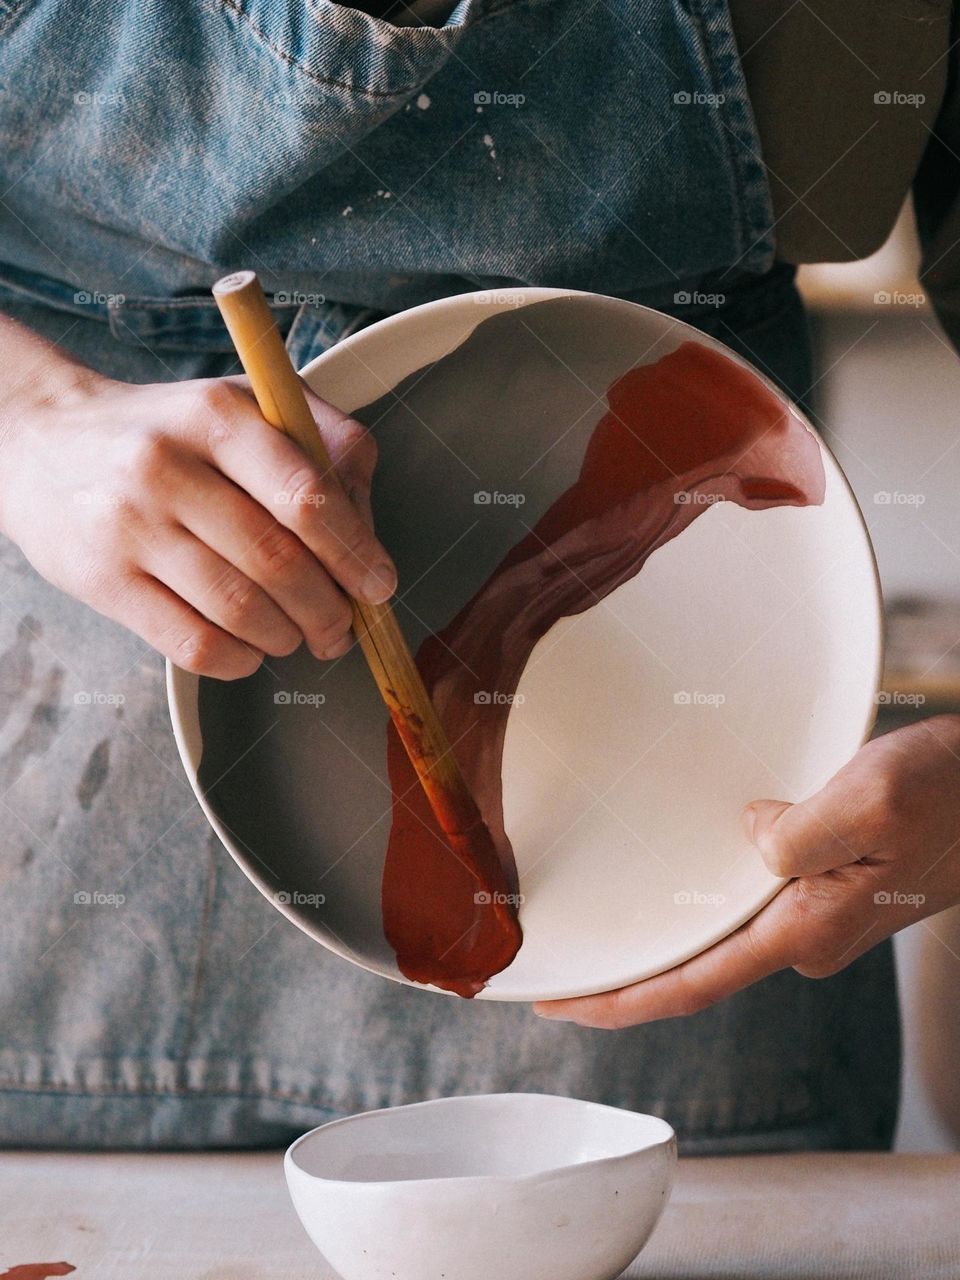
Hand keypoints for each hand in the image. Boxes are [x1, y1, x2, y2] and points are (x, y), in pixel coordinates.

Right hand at [0, 365, 395, 678]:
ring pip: (241, 610)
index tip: (379, 584)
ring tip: (298, 635)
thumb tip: (366, 516)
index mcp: (216, 415)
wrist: (42, 442)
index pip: (305, 495)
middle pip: (278, 561)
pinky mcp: (103, 581)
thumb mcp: (241, 403)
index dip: (355, 551)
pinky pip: (194, 644)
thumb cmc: (168, 431)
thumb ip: (320, 439)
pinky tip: (251, 649)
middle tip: (343, 626)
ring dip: (288, 637)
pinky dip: (241, 660)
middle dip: (329, 609)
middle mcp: (167, 467)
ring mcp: (130, 527)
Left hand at [535, 715, 959, 1028]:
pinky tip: (669, 887)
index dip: (619, 1000)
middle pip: (693, 969)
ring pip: (717, 937)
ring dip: (658, 939)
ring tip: (593, 928)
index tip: (559, 1005)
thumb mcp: (869, 800)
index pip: (692, 983)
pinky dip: (698, 906)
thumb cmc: (946, 792)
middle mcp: (804, 937)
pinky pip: (744, 907)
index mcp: (807, 928)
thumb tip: (746, 836)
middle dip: (623, 975)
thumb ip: (797, 832)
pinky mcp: (823, 891)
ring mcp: (814, 918)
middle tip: (552, 966)